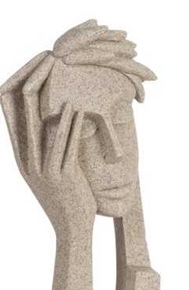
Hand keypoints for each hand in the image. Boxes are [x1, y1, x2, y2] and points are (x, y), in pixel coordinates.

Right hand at [1, 55, 95, 235]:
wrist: (72, 230)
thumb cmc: (67, 199)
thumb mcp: (51, 171)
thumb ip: (48, 148)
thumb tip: (53, 124)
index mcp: (22, 158)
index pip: (10, 115)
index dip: (17, 87)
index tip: (29, 65)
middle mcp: (27, 161)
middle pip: (23, 114)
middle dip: (32, 83)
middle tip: (43, 59)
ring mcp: (43, 169)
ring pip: (41, 127)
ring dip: (51, 98)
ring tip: (59, 75)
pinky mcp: (62, 177)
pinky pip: (64, 146)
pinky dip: (70, 126)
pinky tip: (76, 109)